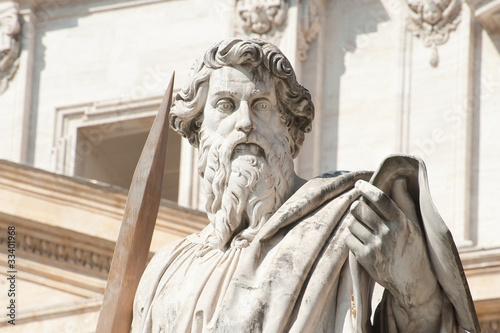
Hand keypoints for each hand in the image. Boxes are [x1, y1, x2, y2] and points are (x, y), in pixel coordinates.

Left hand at [346, 179, 442, 329]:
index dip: (367, 188)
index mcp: (401, 223)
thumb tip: (398, 180)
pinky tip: (360, 238)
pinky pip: (348, 238)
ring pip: (352, 223)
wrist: (413, 282)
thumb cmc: (414, 248)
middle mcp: (388, 234)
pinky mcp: (365, 258)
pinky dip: (351, 236)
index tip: (359, 183)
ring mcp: (375, 247)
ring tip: (362, 226)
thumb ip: (404, 202)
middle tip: (360, 209)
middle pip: (360, 209)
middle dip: (357, 206)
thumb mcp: (415, 225)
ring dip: (354, 222)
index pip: (380, 199)